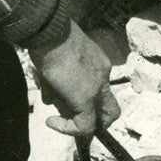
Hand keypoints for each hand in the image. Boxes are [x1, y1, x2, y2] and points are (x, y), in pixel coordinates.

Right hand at [30, 20, 121, 137]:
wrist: (51, 32)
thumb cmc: (51, 38)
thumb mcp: (58, 60)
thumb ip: (57, 81)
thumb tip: (49, 99)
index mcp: (98, 65)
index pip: (101, 90)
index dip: (90, 104)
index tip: (69, 106)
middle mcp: (103, 76)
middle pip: (110, 110)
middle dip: (96, 122)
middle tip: (73, 122)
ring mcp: (97, 88)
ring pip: (96, 118)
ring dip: (73, 120)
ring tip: (54, 113)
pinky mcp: (86, 99)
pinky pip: (84, 126)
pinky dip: (68, 128)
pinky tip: (51, 122)